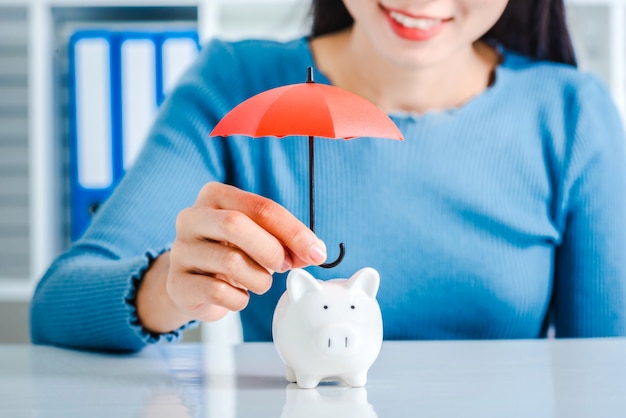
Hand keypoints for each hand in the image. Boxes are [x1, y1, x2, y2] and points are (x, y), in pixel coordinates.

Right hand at [136, 182, 326, 332]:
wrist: (192, 284)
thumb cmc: (231, 253)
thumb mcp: (259, 238)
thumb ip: (287, 242)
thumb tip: (316, 252)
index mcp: (215, 195)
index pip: (260, 206)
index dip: (293, 231)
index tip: (316, 251)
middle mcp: (192, 217)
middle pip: (236, 225)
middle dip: (271, 250)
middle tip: (284, 266)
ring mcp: (180, 250)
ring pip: (230, 261)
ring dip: (259, 279)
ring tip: (260, 282)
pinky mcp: (177, 283)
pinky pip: (218, 292)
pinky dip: (239, 299)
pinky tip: (238, 295)